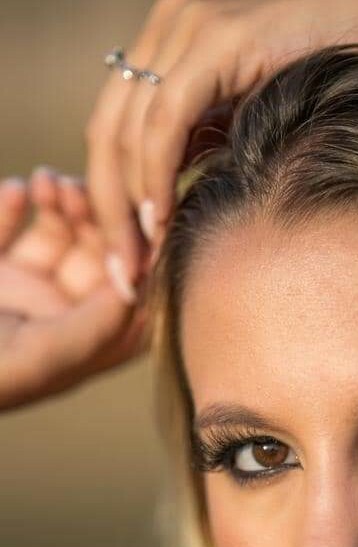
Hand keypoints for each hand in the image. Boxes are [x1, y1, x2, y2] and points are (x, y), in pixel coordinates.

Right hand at [0, 168, 147, 411]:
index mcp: (91, 343)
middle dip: (96, 218)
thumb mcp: (47, 354)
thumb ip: (98, 320)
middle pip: (100, 255)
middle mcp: (66, 316)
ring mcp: (28, 293)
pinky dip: (12, 205)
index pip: (134, 292)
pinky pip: (8, 228)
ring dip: (58, 204)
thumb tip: (136, 279)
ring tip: (47, 181)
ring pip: (58, 236)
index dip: (143, 252)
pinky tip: (17, 189)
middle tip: (79, 190)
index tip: (143, 212)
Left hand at [85, 0, 357, 292]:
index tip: (122, 264)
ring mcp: (188, 26)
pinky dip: (155, 175)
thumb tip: (159, 212)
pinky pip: (165, 118)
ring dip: (127, 208)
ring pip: (127, 129)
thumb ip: (202, 148)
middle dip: (109, 215)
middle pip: (106, 132)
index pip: (112, 130)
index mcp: (169, 46)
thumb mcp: (248, 126)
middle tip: (122, 278)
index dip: (108, 202)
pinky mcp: (217, 39)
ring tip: (139, 264)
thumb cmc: (334, 93)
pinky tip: (160, 223)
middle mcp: (169, 27)